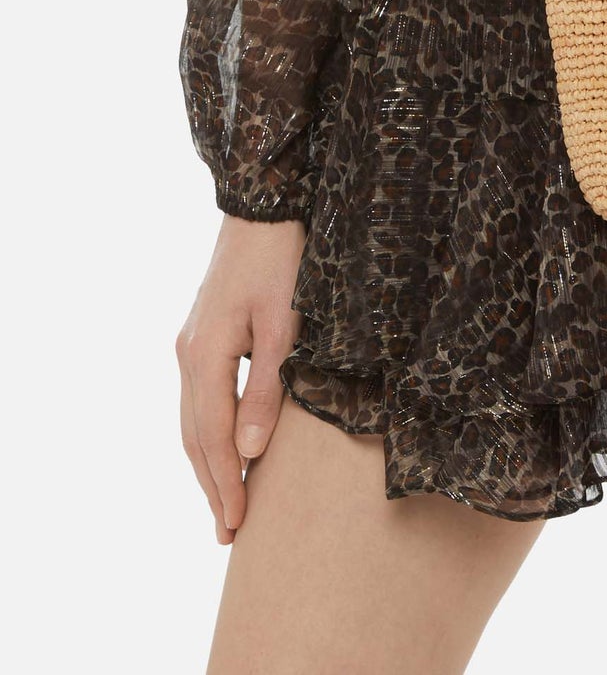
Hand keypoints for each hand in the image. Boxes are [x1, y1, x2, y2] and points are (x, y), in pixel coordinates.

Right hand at [176, 213, 305, 543]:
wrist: (264, 207)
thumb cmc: (283, 261)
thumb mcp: (285, 325)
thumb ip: (267, 391)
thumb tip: (251, 455)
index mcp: (205, 355)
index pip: (214, 438)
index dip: (226, 484)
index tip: (238, 526)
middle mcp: (187, 354)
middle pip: (194, 436)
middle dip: (212, 486)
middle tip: (228, 533)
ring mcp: (189, 343)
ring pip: (192, 420)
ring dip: (208, 464)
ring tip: (225, 503)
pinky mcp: (200, 334)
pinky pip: (198, 398)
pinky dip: (208, 432)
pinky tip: (224, 448)